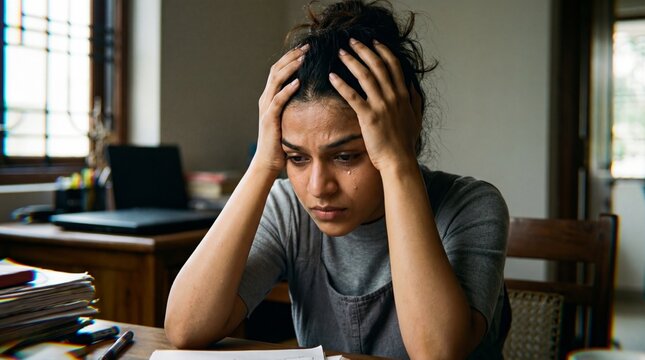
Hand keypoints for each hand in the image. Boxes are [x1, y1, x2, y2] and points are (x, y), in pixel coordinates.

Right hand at [253, 45, 307, 173]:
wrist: (267, 162)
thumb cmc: (280, 142)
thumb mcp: (289, 119)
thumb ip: (295, 106)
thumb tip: (312, 96)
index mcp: (270, 97)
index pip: (279, 70)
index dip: (291, 57)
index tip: (306, 48)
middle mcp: (266, 98)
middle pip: (277, 69)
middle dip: (292, 56)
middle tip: (307, 46)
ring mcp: (266, 108)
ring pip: (276, 80)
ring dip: (290, 67)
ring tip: (303, 58)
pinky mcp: (269, 118)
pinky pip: (278, 100)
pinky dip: (288, 89)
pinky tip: (298, 81)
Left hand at [329, 39, 420, 171]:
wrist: (399, 160)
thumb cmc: (405, 142)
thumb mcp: (416, 118)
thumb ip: (414, 100)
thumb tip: (412, 86)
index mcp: (404, 94)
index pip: (394, 65)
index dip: (383, 51)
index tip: (374, 42)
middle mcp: (393, 96)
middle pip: (378, 65)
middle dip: (364, 50)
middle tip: (352, 41)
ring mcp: (381, 105)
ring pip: (365, 76)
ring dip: (352, 61)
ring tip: (341, 53)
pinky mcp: (368, 116)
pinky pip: (352, 95)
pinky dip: (341, 84)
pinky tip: (331, 76)